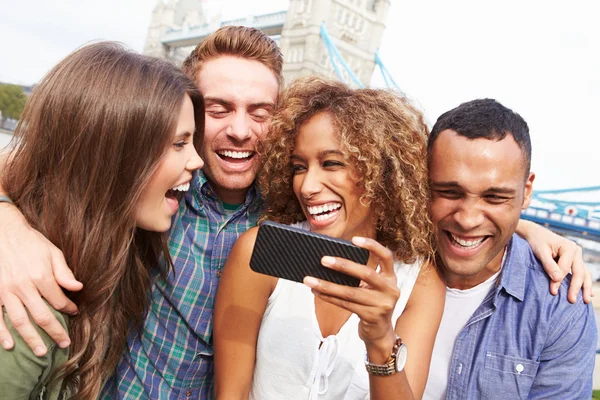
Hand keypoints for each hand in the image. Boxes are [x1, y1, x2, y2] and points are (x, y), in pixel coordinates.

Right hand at [0, 204, 82, 353]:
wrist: (2, 232)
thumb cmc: (29, 241)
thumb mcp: (52, 252)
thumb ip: (64, 273)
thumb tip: (79, 287)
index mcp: (41, 276)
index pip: (59, 300)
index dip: (69, 308)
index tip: (74, 312)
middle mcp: (24, 287)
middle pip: (42, 316)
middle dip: (55, 332)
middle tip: (64, 344)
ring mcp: (6, 292)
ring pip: (20, 321)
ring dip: (31, 339)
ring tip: (41, 352)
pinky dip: (2, 333)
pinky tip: (10, 345)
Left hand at [303, 237, 398, 347]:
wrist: (380, 332)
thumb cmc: (371, 303)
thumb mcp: (373, 288)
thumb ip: (362, 276)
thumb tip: (331, 261)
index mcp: (391, 277)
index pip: (386, 256)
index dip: (372, 246)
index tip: (354, 240)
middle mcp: (390, 289)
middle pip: (366, 273)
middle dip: (343, 265)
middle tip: (323, 260)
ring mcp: (382, 305)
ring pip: (350, 292)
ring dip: (327, 285)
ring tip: (310, 280)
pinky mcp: (372, 316)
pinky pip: (346, 304)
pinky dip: (329, 297)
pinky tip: (317, 292)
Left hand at [518, 220, 590, 303]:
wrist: (536, 234)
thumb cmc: (538, 242)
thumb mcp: (540, 252)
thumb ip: (549, 265)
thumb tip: (557, 278)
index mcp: (569, 247)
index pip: (565, 268)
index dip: (559, 281)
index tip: (553, 292)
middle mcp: (576, 251)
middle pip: (579, 272)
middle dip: (576, 287)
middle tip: (572, 300)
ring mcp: (577, 257)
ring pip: (584, 273)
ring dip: (585, 287)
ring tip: (585, 301)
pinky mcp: (575, 261)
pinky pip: (583, 273)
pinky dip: (585, 282)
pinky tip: (588, 293)